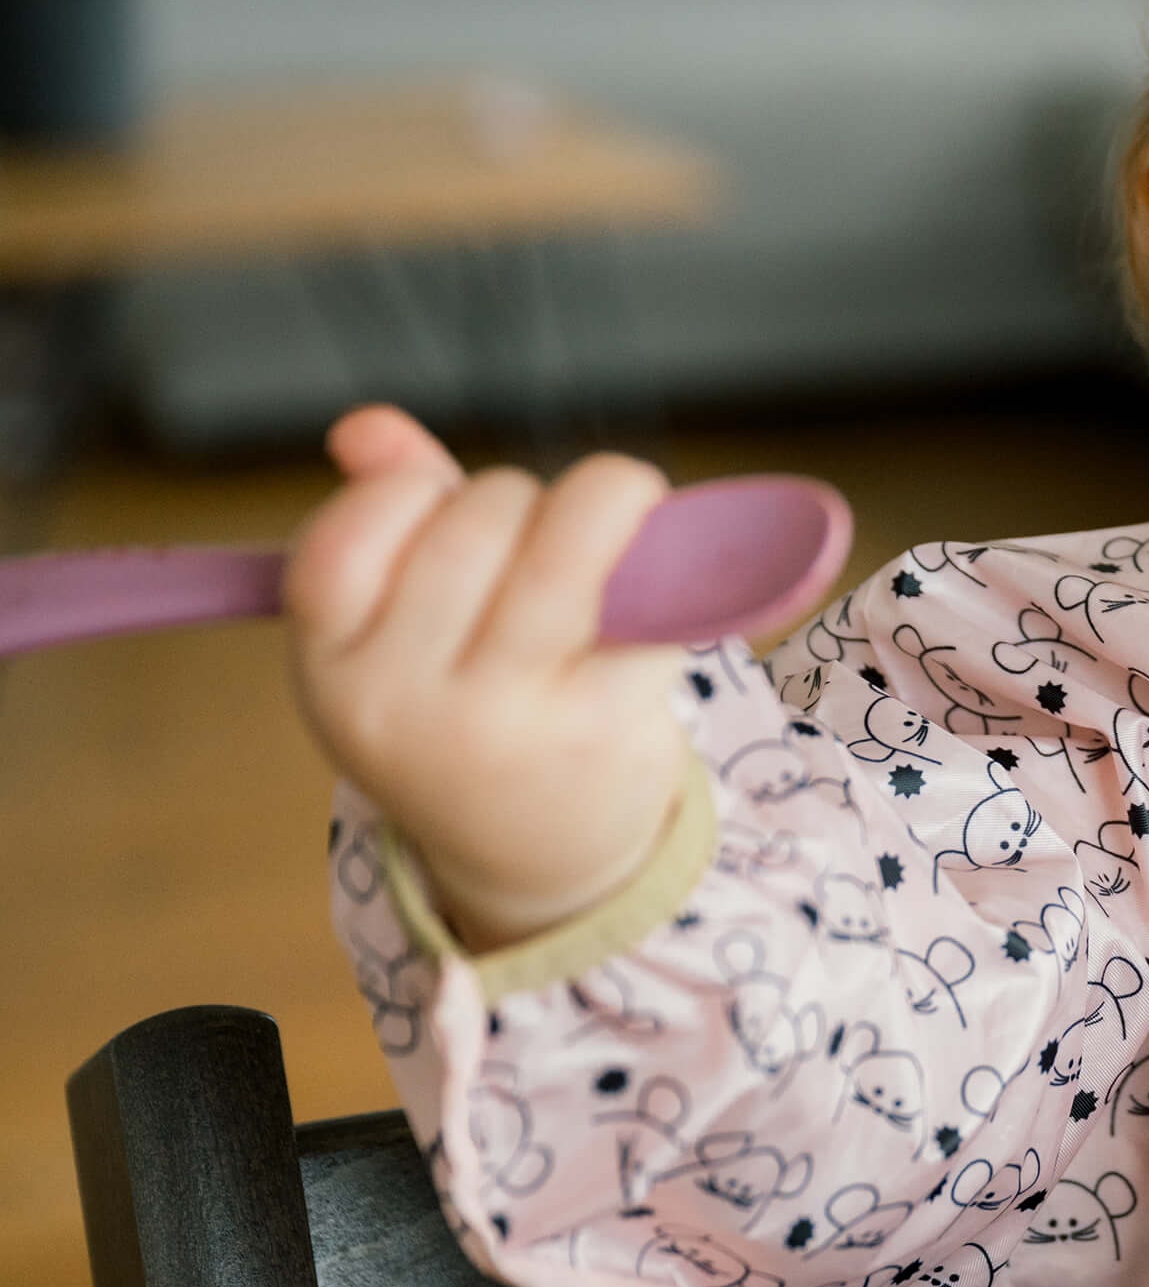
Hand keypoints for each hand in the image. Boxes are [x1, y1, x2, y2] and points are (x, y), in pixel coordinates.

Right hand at [287, 405, 690, 949]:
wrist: (541, 859)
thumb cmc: (469, 711)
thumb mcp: (399, 636)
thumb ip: (384, 520)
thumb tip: (367, 426)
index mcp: (334, 669)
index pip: (349, 528)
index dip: (415, 495)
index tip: (450, 517)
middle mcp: (404, 702)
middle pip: (480, 516)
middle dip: (525, 504)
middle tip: (546, 550)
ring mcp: (502, 720)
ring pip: (570, 535)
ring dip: (607, 509)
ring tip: (614, 543)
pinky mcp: (602, 724)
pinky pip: (654, 592)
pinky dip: (677, 567)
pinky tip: (672, 586)